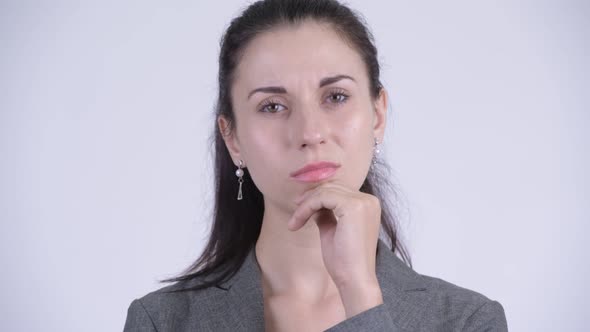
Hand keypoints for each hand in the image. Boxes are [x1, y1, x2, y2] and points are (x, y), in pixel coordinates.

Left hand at [287, 183, 383, 316]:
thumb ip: (326, 215)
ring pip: (325, 191)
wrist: (354, 279)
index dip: (317, 197)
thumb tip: (314, 204)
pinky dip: (307, 208)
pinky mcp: (353, 206)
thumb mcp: (333, 231)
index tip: (300, 208)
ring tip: (295, 222)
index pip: (338, 191)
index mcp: (368, 205)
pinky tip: (298, 222)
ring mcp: (363, 202)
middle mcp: (369, 200)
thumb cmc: (345, 261)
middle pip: (332, 188)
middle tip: (294, 213)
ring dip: (305, 205)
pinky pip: (322, 197)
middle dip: (310, 198)